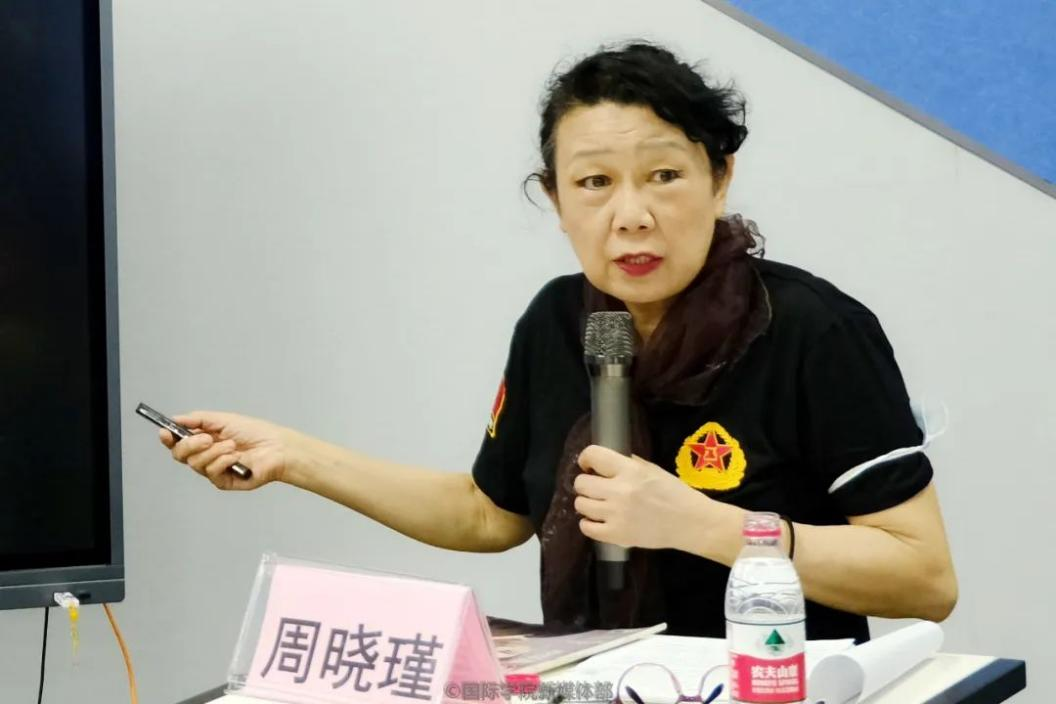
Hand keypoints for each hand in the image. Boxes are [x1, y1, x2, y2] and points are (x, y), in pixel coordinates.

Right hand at [159, 411, 297, 490]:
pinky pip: (211, 472)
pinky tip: (236, 456)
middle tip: (207, 438)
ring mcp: (214, 470)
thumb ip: (198, 420)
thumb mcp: (223, 419)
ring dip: (214, 451)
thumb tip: (175, 420)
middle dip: (190, 445)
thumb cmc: (255, 432)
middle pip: (180, 455)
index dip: (168, 438)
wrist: (277, 447)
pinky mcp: (223, 481)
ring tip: (232, 445)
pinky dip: (223, 461)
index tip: (165, 432)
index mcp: (204, 440)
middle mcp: (206, 455)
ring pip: (195, 463)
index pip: (178, 442)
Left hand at [574, 445, 709, 549]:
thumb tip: (607, 461)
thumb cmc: (675, 493)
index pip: (593, 455)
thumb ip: (629, 463)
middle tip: (596, 488)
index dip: (586, 459)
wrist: (691, 523)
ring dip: (587, 503)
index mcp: (630, 470)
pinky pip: (586, 528)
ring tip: (598, 505)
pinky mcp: (617, 536)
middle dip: (586, 483)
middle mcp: (619, 490)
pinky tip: (598, 521)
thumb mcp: (653, 469)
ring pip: (580, 505)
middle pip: (581, 483)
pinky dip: (589, 524)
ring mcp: (616, 515)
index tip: (588, 465)